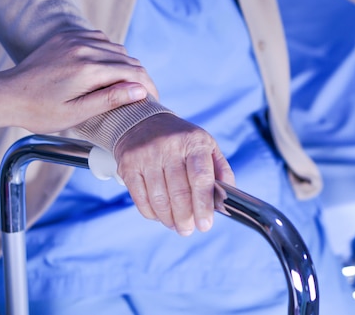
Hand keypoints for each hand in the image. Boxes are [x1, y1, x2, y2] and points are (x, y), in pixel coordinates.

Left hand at [1, 31, 157, 131]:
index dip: (149, 86)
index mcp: (89, 69)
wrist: (7, 94)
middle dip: (141, 77)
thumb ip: (111, 99)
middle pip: (128, 59)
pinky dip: (110, 52)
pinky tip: (108, 67)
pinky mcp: (67, 36)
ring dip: (126, 65)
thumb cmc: (40, 111)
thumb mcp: (77, 113)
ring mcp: (75, 39)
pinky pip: (100, 38)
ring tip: (127, 84)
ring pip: (116, 48)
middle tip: (144, 95)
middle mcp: (84, 48)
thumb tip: (140, 89)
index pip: (134, 72)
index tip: (154, 100)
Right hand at [113, 113, 234, 235]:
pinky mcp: (128, 165)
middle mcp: (169, 146)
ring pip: (159, 199)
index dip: (203, 204)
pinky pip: (140, 198)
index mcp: (194, 142)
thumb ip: (220, 171)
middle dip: (185, 218)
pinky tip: (160, 216)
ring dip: (169, 219)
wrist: (144, 123)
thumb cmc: (182, 142)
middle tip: (188, 230)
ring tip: (176, 225)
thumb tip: (226, 199)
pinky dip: (152, 213)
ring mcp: (146, 155)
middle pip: (179, 192)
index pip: (201, 178)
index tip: (205, 225)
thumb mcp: (206, 146)